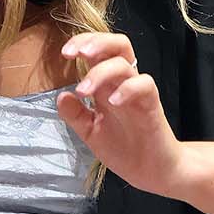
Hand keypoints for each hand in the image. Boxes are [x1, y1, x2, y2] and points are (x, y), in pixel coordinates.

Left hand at [55, 31, 189, 195]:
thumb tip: (61, 96)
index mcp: (107, 85)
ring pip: (125, 64)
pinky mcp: (152, 105)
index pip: (99, 51)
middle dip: (96, 42)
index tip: (65, 54)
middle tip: (78, 53)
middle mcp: (123, 83)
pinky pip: (144, 85)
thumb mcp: (90, 132)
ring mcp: (138, 92)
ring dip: (101, 71)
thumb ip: (75, 115)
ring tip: (83, 90)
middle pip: (118, 44)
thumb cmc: (124, 149)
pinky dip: (126, 89)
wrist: (151, 172)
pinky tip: (112, 102)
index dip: (82, 43)